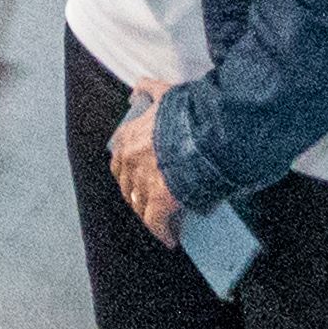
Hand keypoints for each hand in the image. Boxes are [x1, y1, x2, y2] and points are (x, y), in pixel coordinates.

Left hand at [110, 93, 181, 242]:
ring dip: (148, 215)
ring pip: (139, 206)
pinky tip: (170, 239)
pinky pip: (156, 224)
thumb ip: (148, 89)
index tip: (136, 179)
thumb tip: (135, 91)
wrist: (208, 131)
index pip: (119, 160)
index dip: (128, 172)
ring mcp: (143, 181)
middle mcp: (129, 160)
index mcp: (128, 136)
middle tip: (149, 202)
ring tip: (161, 222)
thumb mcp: (164, 93)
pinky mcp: (160, 200)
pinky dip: (163, 233)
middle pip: (127, 186)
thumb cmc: (190, 112)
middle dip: (136, 195)